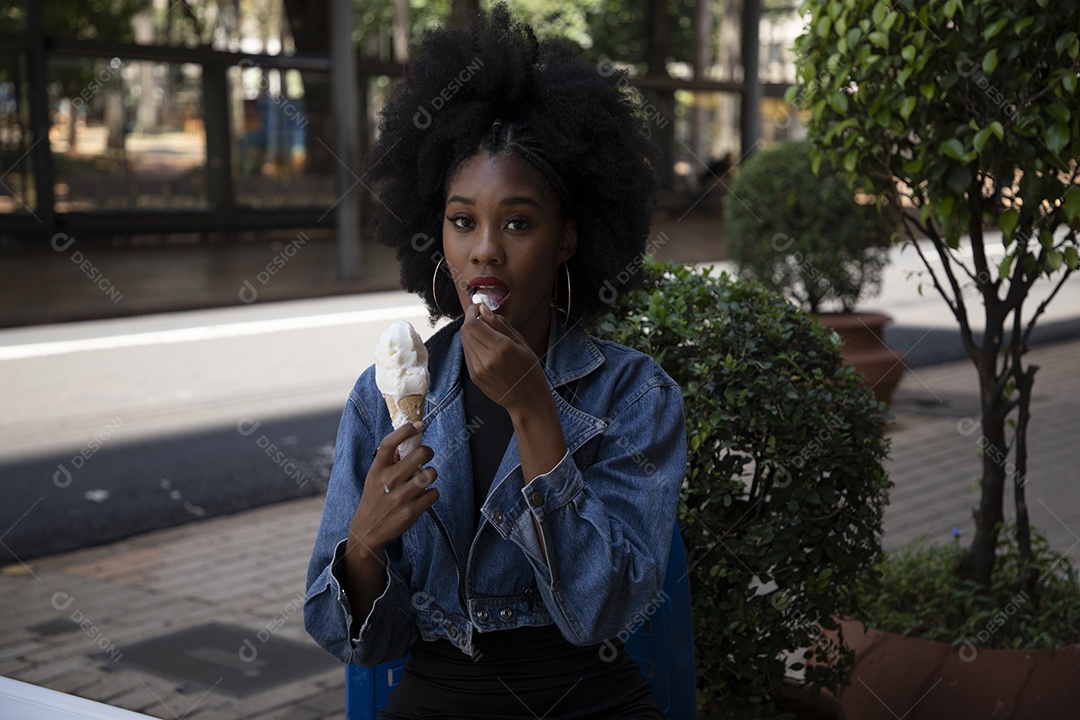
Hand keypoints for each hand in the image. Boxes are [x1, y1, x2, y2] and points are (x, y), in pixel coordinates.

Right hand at [347, 421, 438, 556]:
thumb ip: (390, 458)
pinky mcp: (412, 511)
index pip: (389, 443)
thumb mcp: (375, 475)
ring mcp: (401, 496)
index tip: (418, 424)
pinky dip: (431, 493)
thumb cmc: (375, 496)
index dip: (405, 430)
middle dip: (427, 453)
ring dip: (430, 474)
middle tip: (425, 456)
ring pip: (431, 473)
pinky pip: (434, 493)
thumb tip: (408, 437)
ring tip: (422, 478)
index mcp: (378, 468)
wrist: (368, 529)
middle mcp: (389, 480)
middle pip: (421, 454)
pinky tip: (421, 496)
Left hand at [460, 302, 548, 414]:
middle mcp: (486, 359)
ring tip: (487, 335)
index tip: (478, 307)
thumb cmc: (529, 371)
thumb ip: (500, 324)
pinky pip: (467, 354)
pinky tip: (486, 349)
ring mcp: (478, 370)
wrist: (527, 401)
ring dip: (471, 333)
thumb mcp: (521, 343)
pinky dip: (473, 346)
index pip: (472, 323)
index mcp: (501, 348)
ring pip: (464, 342)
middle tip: (482, 318)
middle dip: (471, 320)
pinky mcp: (474, 377)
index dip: (471, 311)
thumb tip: (483, 309)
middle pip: (465, 331)